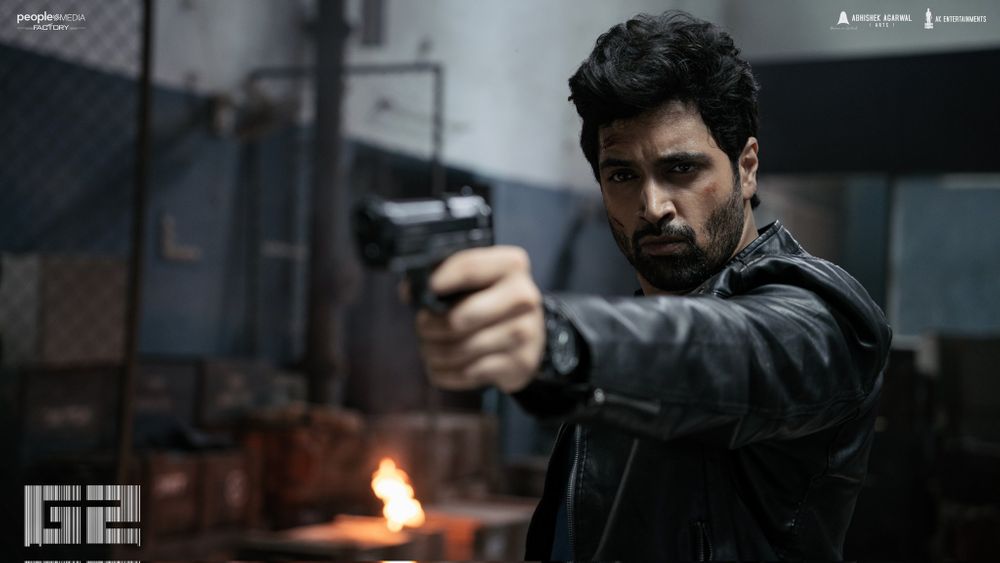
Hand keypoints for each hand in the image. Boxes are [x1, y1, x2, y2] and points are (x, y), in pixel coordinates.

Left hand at [413, 246, 544, 392]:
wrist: (530, 334)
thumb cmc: (489, 299)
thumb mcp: (473, 278)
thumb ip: (441, 275)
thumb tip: (410, 291)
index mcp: (511, 265)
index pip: (468, 268)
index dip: (437, 280)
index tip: (419, 292)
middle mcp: (523, 296)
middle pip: (459, 318)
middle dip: (430, 326)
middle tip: (422, 327)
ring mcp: (525, 332)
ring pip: (460, 349)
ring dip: (434, 352)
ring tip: (428, 348)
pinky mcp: (520, 363)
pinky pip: (469, 373)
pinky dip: (446, 372)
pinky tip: (441, 366)